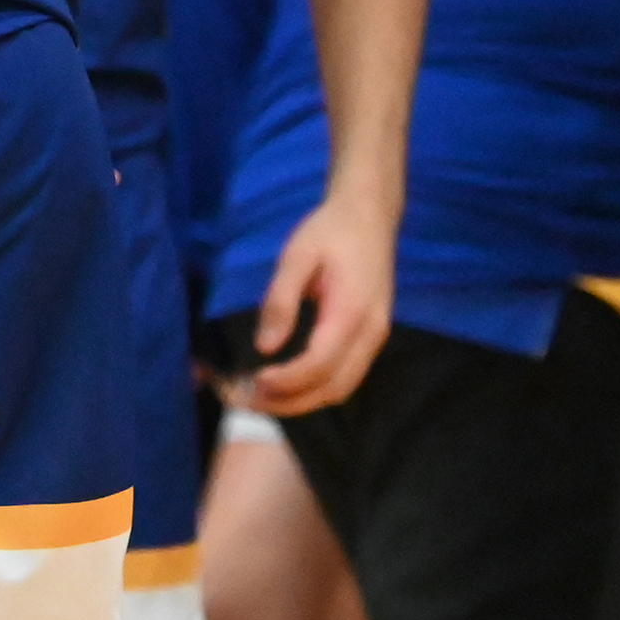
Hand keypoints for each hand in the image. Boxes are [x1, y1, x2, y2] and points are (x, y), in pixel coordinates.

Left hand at [243, 193, 394, 414]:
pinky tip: (285, 385)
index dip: (286, 382)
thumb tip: (266, 346)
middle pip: (333, 388)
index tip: (251, 383)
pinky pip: (345, 376)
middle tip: (244, 399)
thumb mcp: (297, 255)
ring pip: (342, 388)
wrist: (370, 216)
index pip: (320, 364)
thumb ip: (281, 300)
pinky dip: (315, 389)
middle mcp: (371, 334)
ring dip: (301, 401)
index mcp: (352, 313)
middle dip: (289, 403)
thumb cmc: (330, 231)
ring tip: (258, 397)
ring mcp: (375, 338)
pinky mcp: (370, 337)